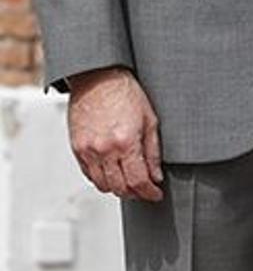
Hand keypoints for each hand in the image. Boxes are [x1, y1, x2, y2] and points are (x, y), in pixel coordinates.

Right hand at [67, 66, 162, 201]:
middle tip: (145, 190)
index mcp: (125, 142)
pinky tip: (112, 173)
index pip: (138, 181)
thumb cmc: (125, 93)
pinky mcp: (77, 147)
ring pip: (103, 184)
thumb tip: (156, 176)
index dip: (149, 193)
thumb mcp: (150, 120)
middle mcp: (104, 149)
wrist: (98, 77)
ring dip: (118, 188)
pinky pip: (89, 174)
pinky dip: (101, 178)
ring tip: (130, 182)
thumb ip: (153, 152)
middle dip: (136, 193)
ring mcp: (88, 149)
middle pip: (120, 187)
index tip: (155, 194)